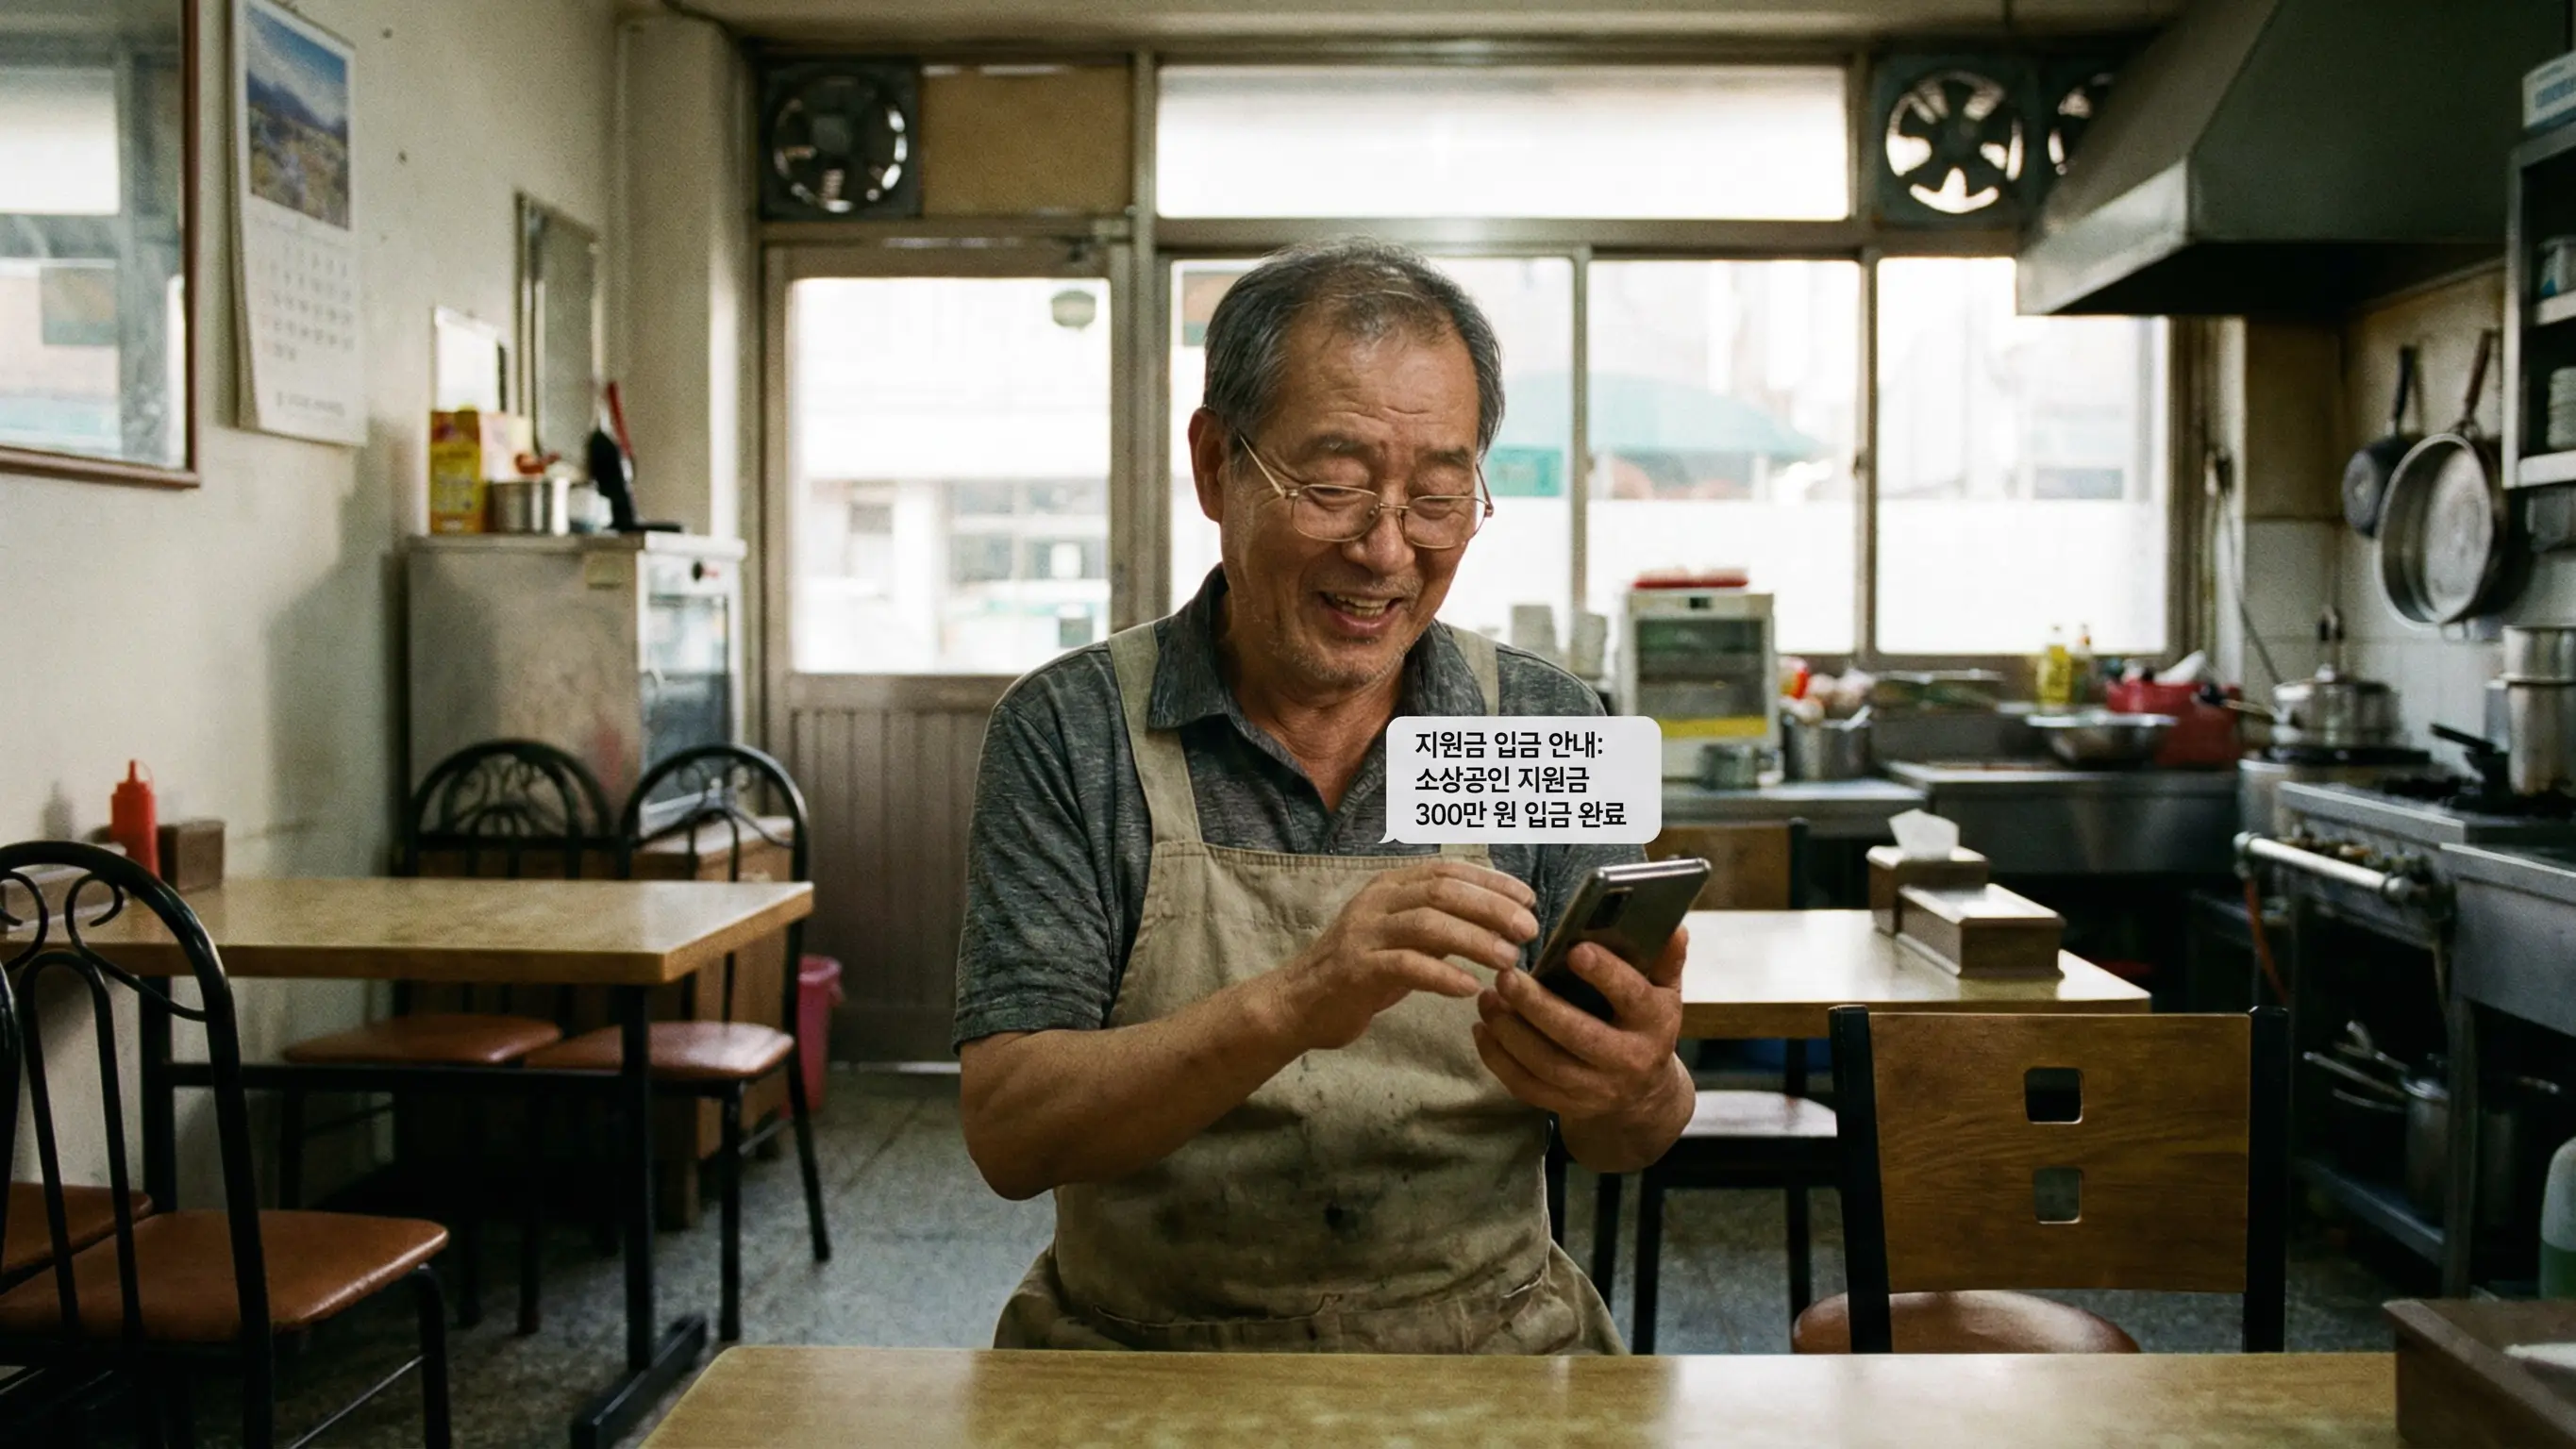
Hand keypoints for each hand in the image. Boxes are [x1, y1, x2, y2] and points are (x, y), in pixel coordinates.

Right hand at [1270, 860, 1539, 1051]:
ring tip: (1509, 960)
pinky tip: (1469, 988)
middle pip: (1442, 891)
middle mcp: (1377, 901)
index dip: (1492, 882)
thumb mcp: (1404, 938)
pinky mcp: (1356, 969)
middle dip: (1491, 907)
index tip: (1529, 899)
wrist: (1300, 1002)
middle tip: (1528, 930)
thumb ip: (1443, 923)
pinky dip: (1442, 975)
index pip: (1448, 871)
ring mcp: (1364, 933)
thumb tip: (1501, 918)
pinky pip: (1405, 965)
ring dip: (1475, 939)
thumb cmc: (1362, 970)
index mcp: (1390, 886)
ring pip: (1427, 924)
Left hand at [1473, 922, 1689, 1120]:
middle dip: (1538, 1006)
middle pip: (1579, 1035)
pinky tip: (1483, 1029)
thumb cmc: (1646, 1026)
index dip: (1606, 974)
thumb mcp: (1665, 992)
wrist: (1644, 1095)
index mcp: (1655, 1025)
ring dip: (1510, 1031)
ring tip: (1487, 997)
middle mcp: (1627, 1061)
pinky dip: (1499, 1059)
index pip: (1633, 997)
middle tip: (1506, 976)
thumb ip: (1666, 959)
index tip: (1574, 950)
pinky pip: (1526, 1086)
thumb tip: (1674, 925)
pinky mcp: (1567, 1104)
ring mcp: (1596, 1089)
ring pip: (1546, 1065)